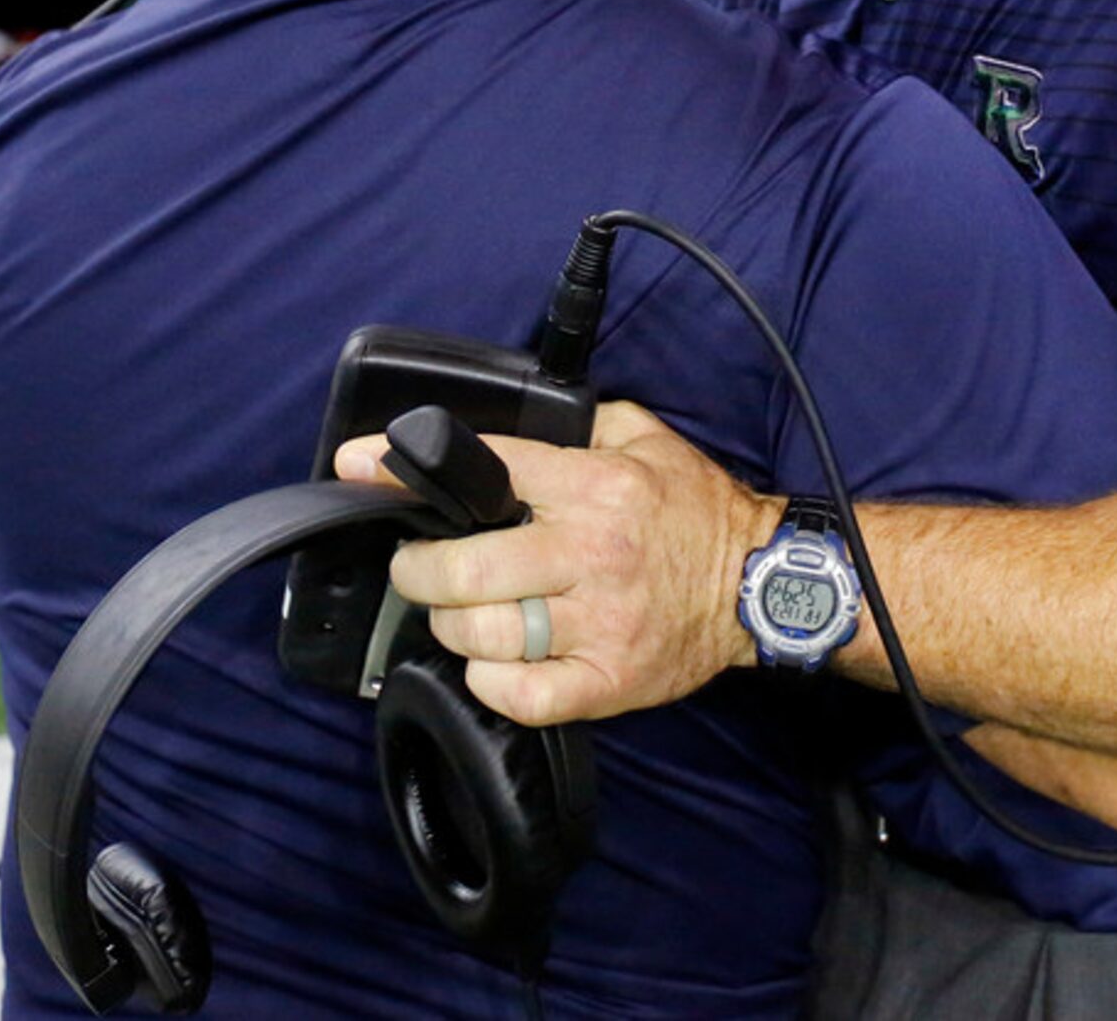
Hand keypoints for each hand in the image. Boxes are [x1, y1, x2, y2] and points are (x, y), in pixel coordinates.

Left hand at [333, 402, 779, 726]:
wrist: (757, 584)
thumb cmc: (695, 509)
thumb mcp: (645, 436)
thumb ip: (579, 421)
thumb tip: (505, 423)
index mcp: (596, 485)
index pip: (485, 469)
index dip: (406, 468)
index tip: (358, 466)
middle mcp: (592, 553)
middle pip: (465, 570)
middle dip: (416, 569)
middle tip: (414, 566)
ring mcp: (599, 623)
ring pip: (483, 635)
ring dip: (452, 624)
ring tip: (459, 611)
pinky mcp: (607, 680)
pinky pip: (520, 695)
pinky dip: (489, 682)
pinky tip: (493, 661)